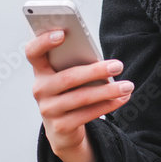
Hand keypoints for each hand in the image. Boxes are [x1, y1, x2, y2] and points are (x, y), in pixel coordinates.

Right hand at [25, 29, 133, 161]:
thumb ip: (76, 64)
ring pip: (81, 97)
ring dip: (108, 91)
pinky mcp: (61, 126)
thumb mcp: (67, 76)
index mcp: (40, 71)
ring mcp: (48, 109)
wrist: (62, 128)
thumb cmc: (69, 92)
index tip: (62, 33)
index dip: (43, 42)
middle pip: (68, 77)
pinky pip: (88, 114)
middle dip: (96, 71)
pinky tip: (122, 98)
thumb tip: (103, 62)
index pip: (33, 52)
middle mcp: (40, 89)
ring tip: (127, 85)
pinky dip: (108, 105)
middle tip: (118, 65)